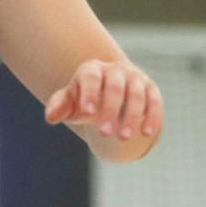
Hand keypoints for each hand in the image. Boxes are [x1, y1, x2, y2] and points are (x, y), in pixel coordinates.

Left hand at [45, 58, 162, 146]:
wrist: (107, 96)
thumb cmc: (83, 100)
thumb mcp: (69, 103)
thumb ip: (59, 107)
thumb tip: (51, 117)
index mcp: (92, 69)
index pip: (91, 78)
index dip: (89, 94)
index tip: (87, 114)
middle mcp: (115, 69)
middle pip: (115, 88)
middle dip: (110, 111)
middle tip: (104, 134)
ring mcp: (135, 77)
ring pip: (136, 95)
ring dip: (132, 116)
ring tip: (124, 138)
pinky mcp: (150, 88)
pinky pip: (154, 101)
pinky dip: (152, 116)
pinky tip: (147, 133)